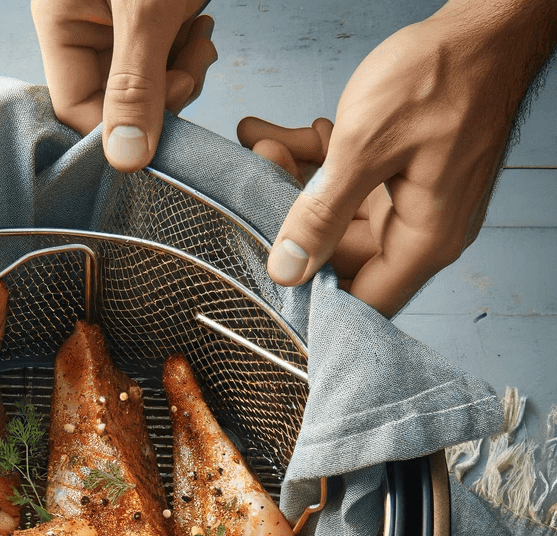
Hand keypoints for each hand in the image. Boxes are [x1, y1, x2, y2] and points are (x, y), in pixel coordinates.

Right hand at [31, 0, 216, 171]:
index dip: (118, 129)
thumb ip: (134, 85)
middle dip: (159, 100)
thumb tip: (126, 161)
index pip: (76, 108)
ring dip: (182, 77)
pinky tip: (200, 32)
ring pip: (147, 87)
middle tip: (188, 78)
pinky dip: (189, 56)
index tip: (157, 129)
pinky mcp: (152, 20)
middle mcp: (85, 29)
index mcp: (61, 23)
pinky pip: (166, 61)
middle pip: (115, 102)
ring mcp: (118, 27)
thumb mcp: (143, 11)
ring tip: (200, 44)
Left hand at [239, 0, 556, 317]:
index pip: (363, 304)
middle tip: (256, 181)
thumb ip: (322, 215)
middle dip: (290, 222)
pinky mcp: (397, 175)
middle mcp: (419, 230)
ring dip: (293, 183)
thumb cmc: (443, 74)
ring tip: (263, 147)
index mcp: (424, 241)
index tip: (268, 285)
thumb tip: (287, 271)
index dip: (313, 303)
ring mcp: (407, 202)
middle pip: (338, 257)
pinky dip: (312, 160)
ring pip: (334, 215)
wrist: (483, 19)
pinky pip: (346, 183)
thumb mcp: (365, 149)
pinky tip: (277, 135)